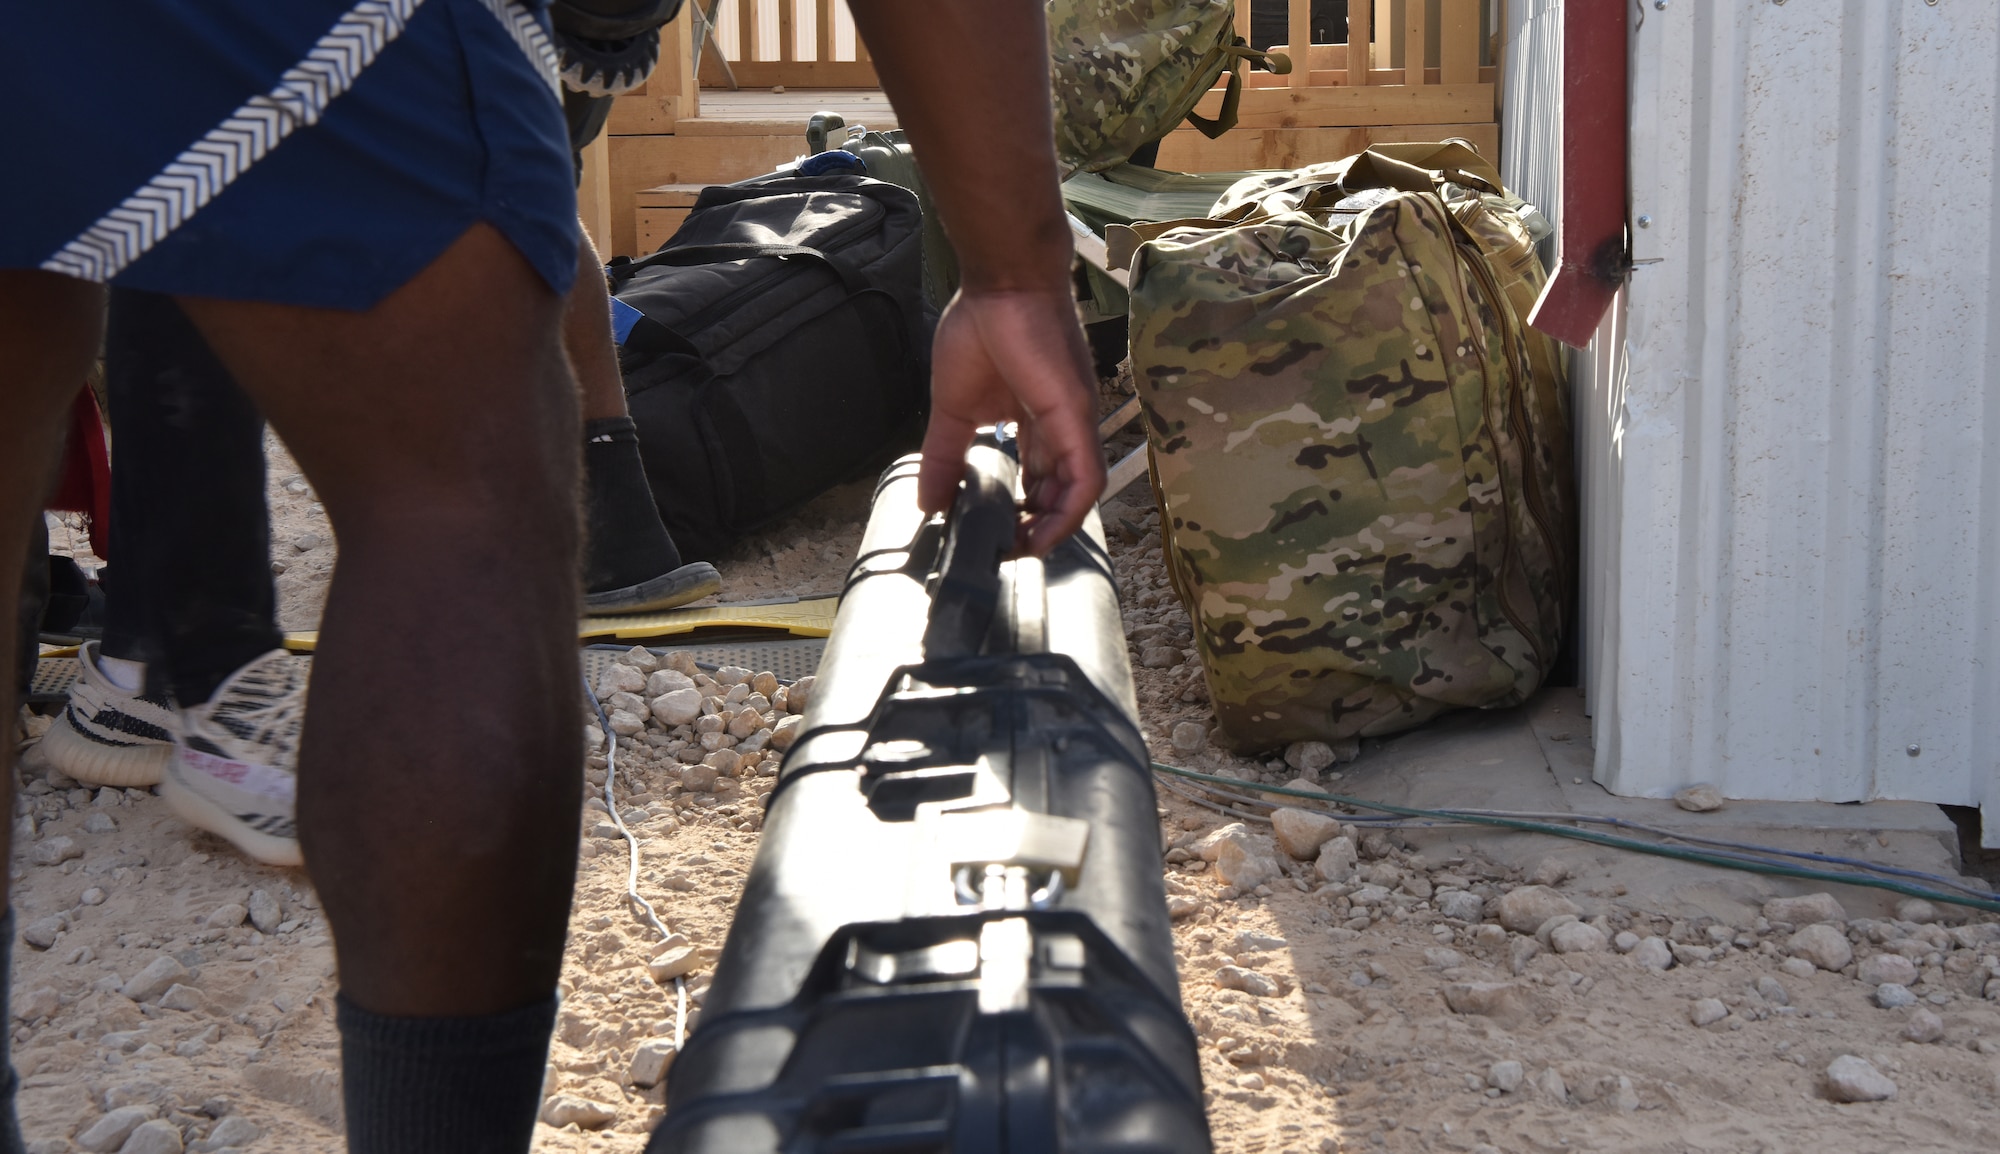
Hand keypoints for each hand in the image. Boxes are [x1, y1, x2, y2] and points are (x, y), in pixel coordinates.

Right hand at [918, 287, 1104, 556]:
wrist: (1002, 281)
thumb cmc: (983, 325)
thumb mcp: (953, 405)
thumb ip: (944, 454)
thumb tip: (926, 501)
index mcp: (1036, 420)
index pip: (1037, 479)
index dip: (1022, 514)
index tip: (995, 536)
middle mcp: (1061, 427)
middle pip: (1059, 493)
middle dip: (1036, 530)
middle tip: (1006, 554)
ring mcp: (1073, 423)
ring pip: (1077, 494)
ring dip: (1053, 531)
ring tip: (1021, 554)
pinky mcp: (1077, 418)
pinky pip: (1084, 479)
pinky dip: (1067, 513)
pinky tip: (1041, 536)